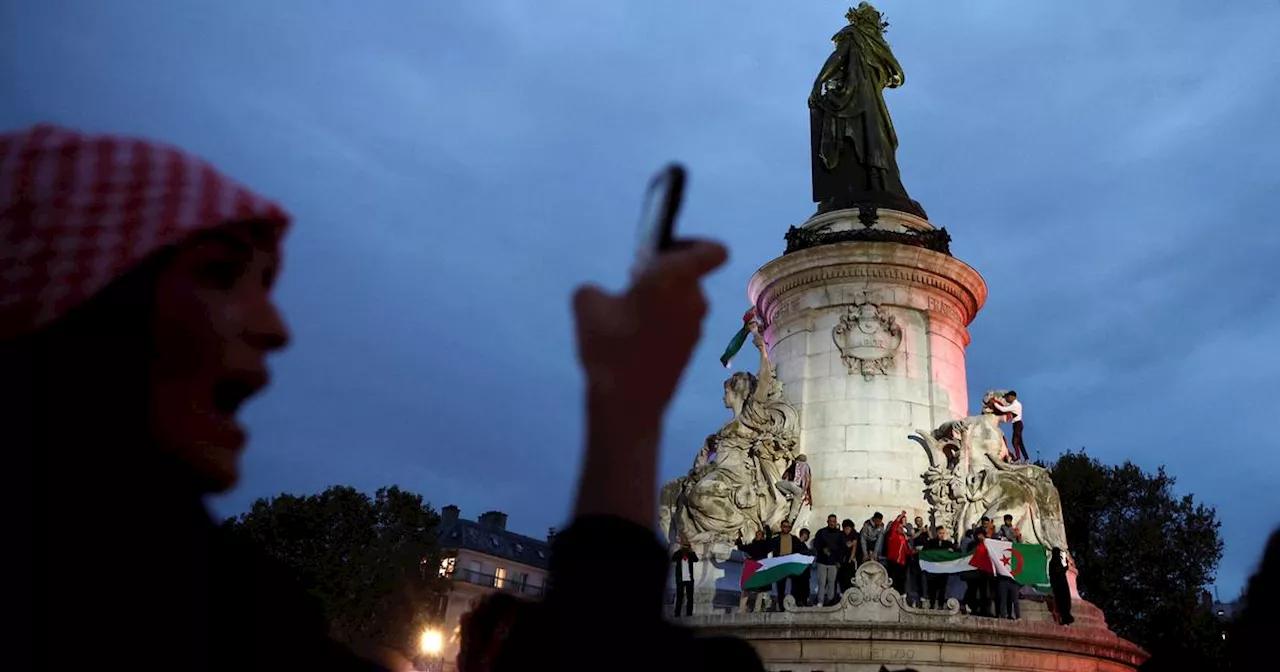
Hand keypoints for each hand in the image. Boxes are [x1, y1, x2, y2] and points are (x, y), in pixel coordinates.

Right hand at [571, 239, 727, 525]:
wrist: (626, 404)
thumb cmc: (608, 345)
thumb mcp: (586, 304)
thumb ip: (597, 289)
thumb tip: (604, 297)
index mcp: (676, 277)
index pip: (713, 250)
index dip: (693, 243)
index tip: (664, 251)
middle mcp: (694, 300)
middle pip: (688, 275)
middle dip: (662, 276)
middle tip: (631, 285)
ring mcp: (696, 328)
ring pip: (681, 302)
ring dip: (659, 303)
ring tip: (626, 317)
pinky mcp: (689, 351)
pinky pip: (677, 326)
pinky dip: (660, 326)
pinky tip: (632, 341)